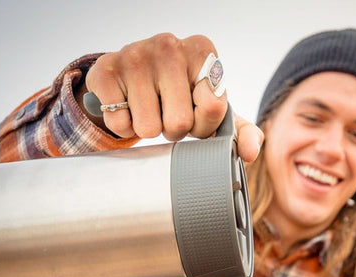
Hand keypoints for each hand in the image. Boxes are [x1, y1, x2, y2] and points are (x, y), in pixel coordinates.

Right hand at [81, 33, 262, 161]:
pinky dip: (124, 126)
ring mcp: (135, 55)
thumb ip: (240, 131)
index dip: (203, 125)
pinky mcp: (106, 70)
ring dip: (149, 129)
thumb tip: (249, 152)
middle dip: (174, 130)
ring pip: (148, 127)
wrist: (130, 77)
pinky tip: (128, 107)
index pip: (213, 107)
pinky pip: (120, 124)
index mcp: (203, 50)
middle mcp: (169, 45)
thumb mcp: (213, 110)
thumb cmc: (180, 95)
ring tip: (149, 109)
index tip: (196, 117)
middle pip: (179, 122)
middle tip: (168, 114)